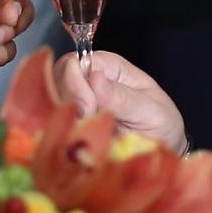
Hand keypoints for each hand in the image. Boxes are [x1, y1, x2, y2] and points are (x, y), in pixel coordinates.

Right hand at [60, 50, 186, 150]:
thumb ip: (123, 98)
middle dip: (69, 106)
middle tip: (91, 125)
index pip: (73, 63)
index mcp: (109, 67)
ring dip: (67, 122)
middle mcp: (88, 79)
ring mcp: (77, 101)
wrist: (161, 149)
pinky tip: (80, 142)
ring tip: (91, 135)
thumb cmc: (160, 124)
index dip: (75, 86)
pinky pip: (53, 124)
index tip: (90, 110)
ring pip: (50, 104)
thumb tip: (95, 79)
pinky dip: (62, 134)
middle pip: (56, 82)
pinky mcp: (71, 122)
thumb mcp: (151, 110)